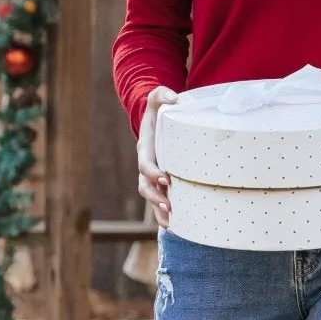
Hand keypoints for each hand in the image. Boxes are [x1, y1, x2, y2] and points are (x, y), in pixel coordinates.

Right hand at [136, 86, 178, 225]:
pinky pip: (161, 200)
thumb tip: (173, 97)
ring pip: (152, 198)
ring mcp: (153, 176)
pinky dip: (164, 214)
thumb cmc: (159, 111)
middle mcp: (147, 166)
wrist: (158, 122)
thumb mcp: (157, 99)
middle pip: (146, 187)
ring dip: (159, 210)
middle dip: (156, 197)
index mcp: (145, 149)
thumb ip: (162, 93)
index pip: (145, 164)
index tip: (166, 178)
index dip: (153, 172)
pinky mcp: (163, 182)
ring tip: (170, 222)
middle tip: (169, 205)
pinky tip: (175, 226)